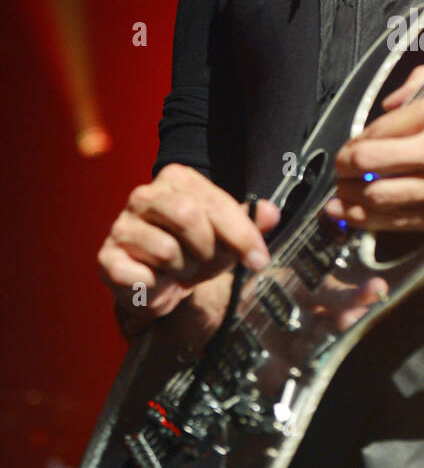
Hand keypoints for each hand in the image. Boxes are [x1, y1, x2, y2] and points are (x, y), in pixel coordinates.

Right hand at [99, 164, 279, 321]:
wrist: (159, 285)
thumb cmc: (194, 252)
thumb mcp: (228, 236)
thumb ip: (249, 222)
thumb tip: (271, 212)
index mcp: (176, 180)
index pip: (215, 202)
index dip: (241, 234)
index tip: (259, 260)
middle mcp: (144, 196)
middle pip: (186, 215)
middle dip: (207, 248)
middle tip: (208, 262)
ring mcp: (121, 226)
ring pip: (166, 249)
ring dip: (182, 269)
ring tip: (179, 269)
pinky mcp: (106, 259)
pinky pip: (141, 277)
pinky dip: (157, 287)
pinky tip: (156, 281)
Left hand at [324, 65, 423, 231]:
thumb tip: (388, 103)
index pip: (379, 126)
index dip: (357, 138)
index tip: (354, 145)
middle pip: (366, 160)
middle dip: (344, 167)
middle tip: (340, 170)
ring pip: (375, 195)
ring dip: (349, 197)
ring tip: (340, 196)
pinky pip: (396, 221)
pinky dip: (368, 221)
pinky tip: (354, 217)